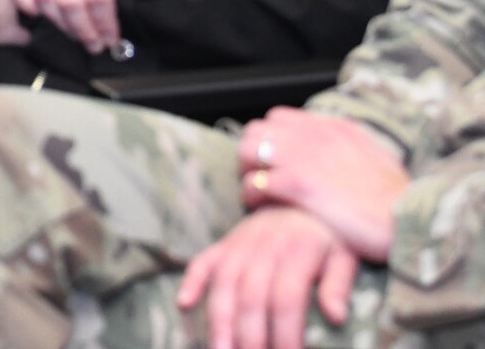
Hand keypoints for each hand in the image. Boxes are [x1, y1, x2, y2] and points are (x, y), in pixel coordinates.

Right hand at [176, 207, 357, 348]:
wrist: (303, 193)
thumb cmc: (329, 233)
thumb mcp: (345, 253)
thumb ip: (339, 284)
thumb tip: (336, 317)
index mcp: (298, 250)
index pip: (287, 298)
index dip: (285, 332)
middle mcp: (264, 246)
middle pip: (251, 295)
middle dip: (248, 335)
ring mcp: (240, 243)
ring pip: (223, 283)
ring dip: (218, 319)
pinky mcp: (225, 242)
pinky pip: (203, 260)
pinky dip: (191, 280)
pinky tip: (184, 304)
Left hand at [238, 108, 408, 262]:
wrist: (411, 221)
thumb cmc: (398, 199)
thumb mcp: (379, 157)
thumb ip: (356, 145)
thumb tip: (348, 143)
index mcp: (334, 128)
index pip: (280, 118)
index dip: (270, 139)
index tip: (272, 160)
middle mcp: (315, 136)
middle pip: (257, 129)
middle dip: (251, 151)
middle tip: (258, 175)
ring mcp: (304, 157)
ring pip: (248, 149)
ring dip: (246, 170)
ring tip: (256, 190)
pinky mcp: (298, 184)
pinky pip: (255, 181)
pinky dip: (251, 193)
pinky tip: (260, 205)